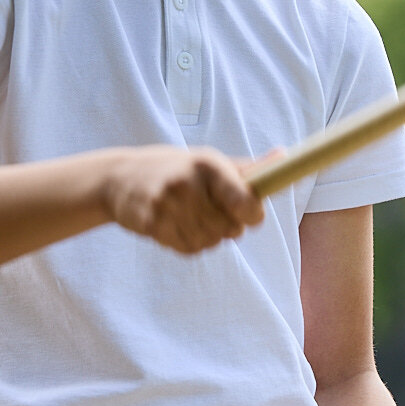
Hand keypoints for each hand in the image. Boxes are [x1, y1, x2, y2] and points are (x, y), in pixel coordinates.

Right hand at [102, 146, 262, 254]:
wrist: (119, 178)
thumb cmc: (174, 169)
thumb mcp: (207, 162)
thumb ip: (247, 168)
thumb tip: (285, 156)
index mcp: (207, 164)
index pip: (244, 200)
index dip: (253, 215)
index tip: (251, 216)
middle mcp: (187, 182)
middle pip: (230, 229)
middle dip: (228, 227)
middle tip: (212, 214)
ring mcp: (167, 204)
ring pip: (210, 242)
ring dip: (207, 237)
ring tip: (191, 219)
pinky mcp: (151, 223)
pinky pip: (187, 249)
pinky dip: (187, 244)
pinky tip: (175, 226)